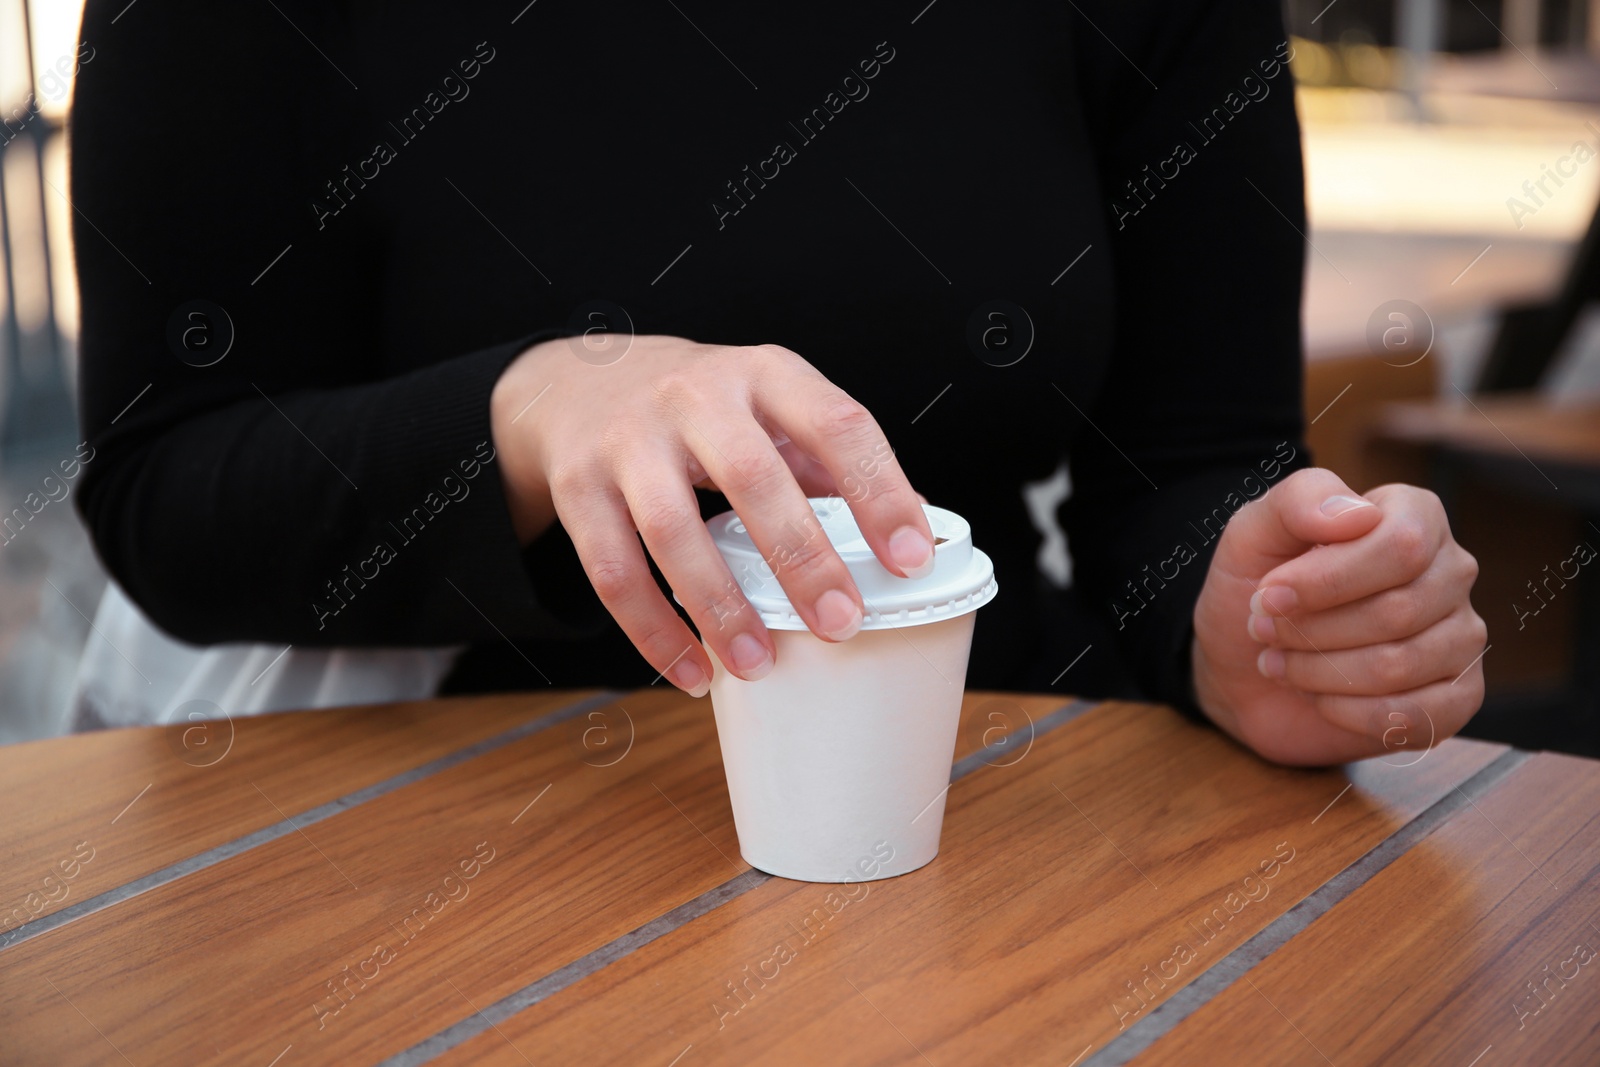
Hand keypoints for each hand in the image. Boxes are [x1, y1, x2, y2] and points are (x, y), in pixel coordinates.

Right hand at [489, 335, 934, 695]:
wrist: (578, 381)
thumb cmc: (701, 406)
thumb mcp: (768, 405)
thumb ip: (826, 461)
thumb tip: (908, 533)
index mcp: (764, 374)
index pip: (836, 423)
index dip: (880, 491)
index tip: (910, 558)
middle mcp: (694, 396)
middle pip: (752, 475)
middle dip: (801, 556)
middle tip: (841, 622)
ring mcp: (629, 440)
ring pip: (672, 529)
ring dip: (720, 605)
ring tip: (758, 664)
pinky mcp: (579, 488)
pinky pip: (614, 571)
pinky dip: (653, 631)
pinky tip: (693, 671)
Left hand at [1190, 467, 1485, 765]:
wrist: (1243, 665)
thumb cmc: (1257, 589)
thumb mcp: (1254, 531)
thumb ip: (1300, 501)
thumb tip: (1359, 513)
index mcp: (1415, 516)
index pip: (1401, 546)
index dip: (1327, 580)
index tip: (1268, 596)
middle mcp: (1451, 571)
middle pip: (1399, 610)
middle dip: (1312, 630)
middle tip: (1264, 631)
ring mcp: (1461, 636)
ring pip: (1401, 665)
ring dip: (1320, 671)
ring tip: (1281, 662)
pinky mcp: (1457, 696)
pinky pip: (1420, 715)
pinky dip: (1348, 712)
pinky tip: (1318, 698)